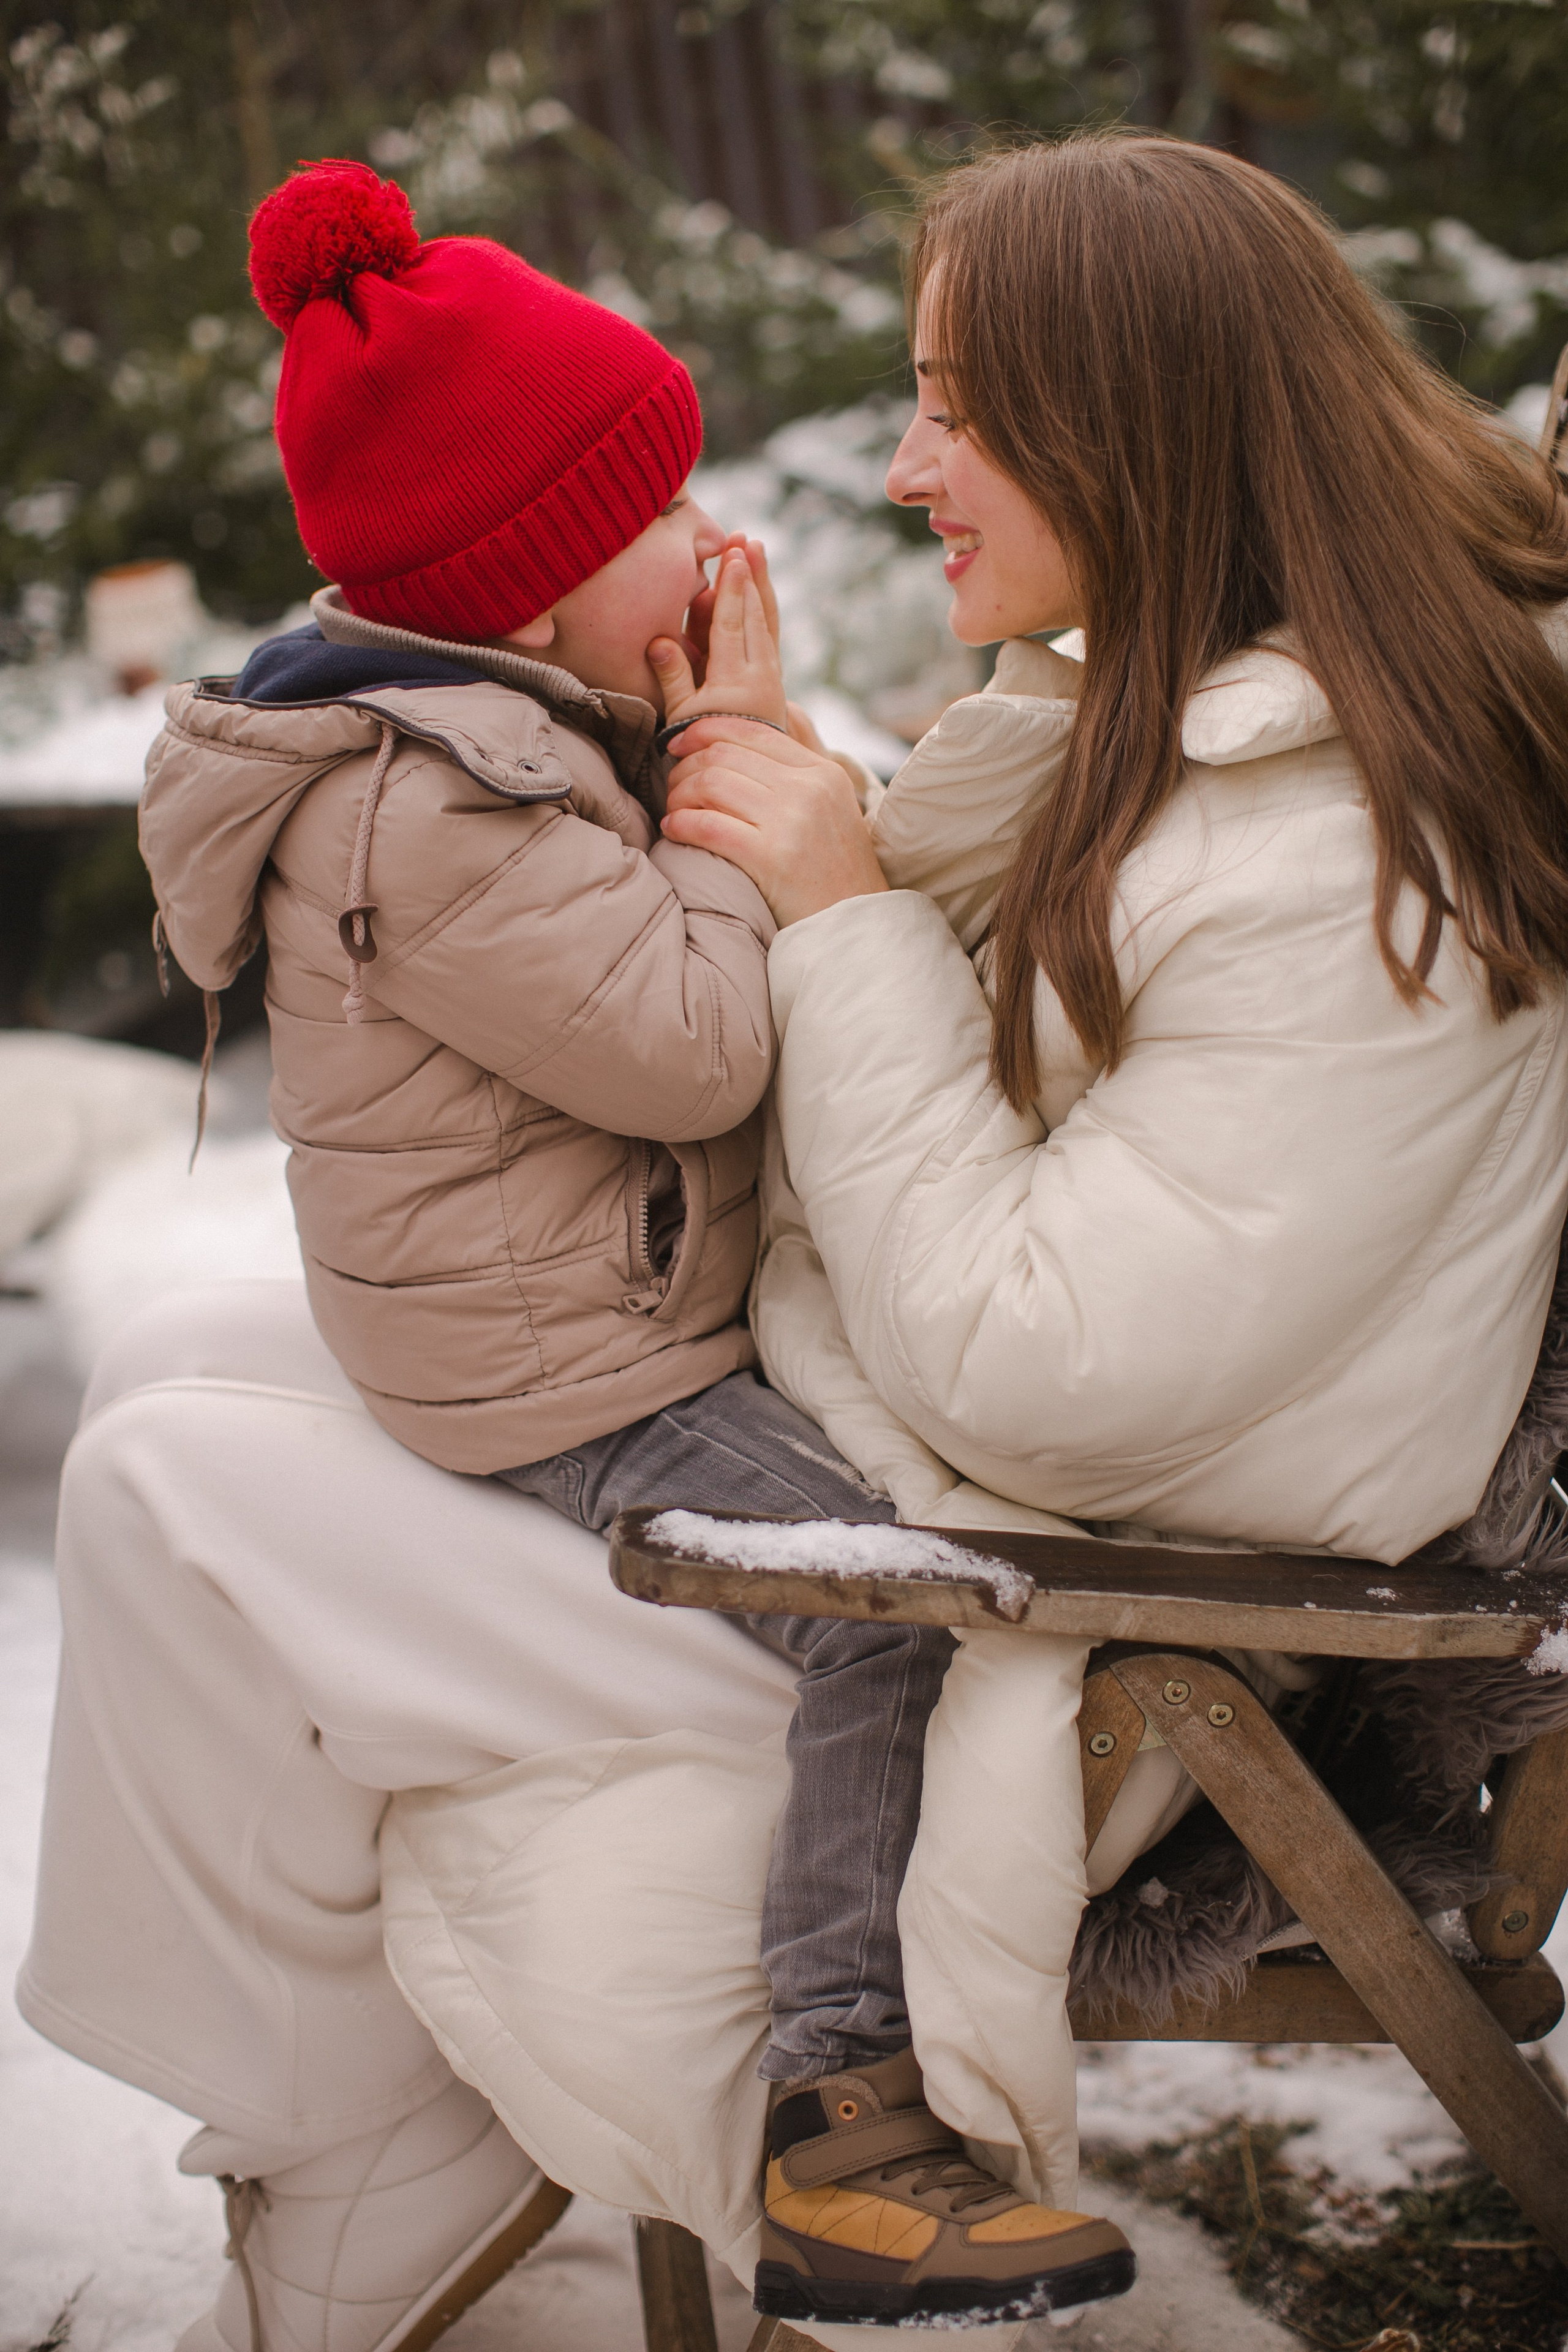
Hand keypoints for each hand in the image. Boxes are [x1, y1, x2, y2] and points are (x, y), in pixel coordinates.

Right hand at [650, 545, 787, 732]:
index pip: (731, 626)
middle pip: (753, 615)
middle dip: (748, 576)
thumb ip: (672, 676)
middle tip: (745, 541)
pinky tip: (760, 583)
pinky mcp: (774, 675)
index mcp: (734, 682)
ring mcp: (772, 675)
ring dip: (760, 583)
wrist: (738, 767)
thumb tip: (658, 642)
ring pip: (767, 620)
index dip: (731, 590)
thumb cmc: (700, 740)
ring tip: (757, 550)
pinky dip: (764, 604)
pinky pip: (770, 631)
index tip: (733, 558)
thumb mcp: (681, 713)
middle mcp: (760, 675)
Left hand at [662, 718, 888, 926]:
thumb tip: (737, 743)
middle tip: (671, 786)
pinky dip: (680, 823)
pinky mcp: (771, 857)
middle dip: (685, 766)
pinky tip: (672, 830)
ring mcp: (791, 822)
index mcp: (822, 772)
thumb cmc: (832, 874)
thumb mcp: (830, 810)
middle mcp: (808, 789)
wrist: (854, 928)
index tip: (678, 744)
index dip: (704, 730)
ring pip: (711, 783)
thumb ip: (795, 776)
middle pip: (724, 754)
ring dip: (679, 794)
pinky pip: (708, 825)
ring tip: (673, 810)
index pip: (752, 731)